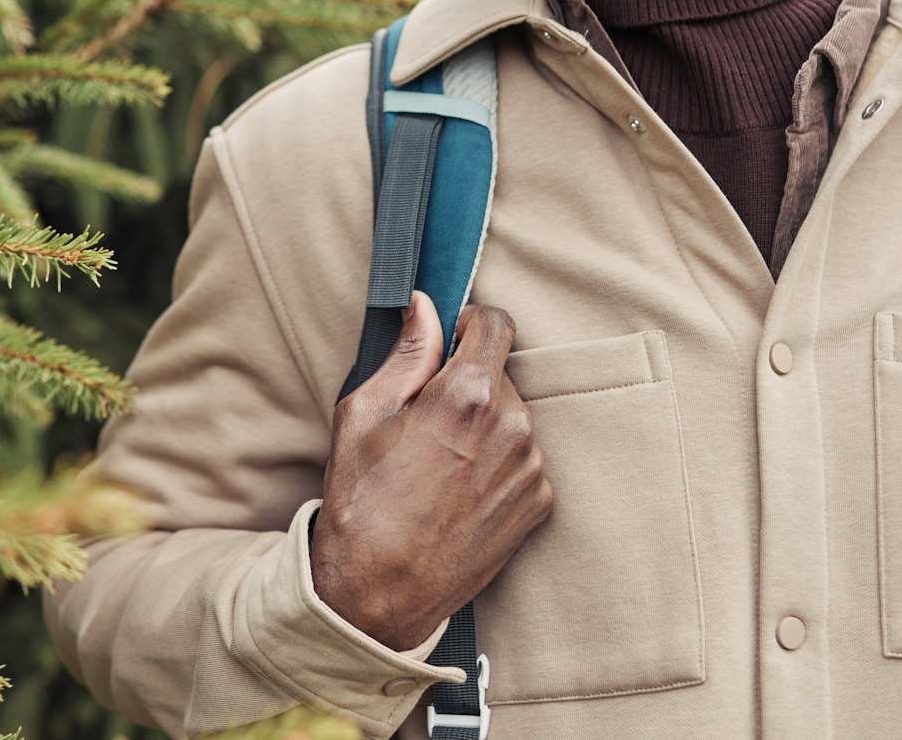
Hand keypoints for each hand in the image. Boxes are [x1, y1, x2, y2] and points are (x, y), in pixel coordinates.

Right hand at [310, 294, 552, 648]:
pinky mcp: (539, 504)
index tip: (449, 340)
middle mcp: (513, 427)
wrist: (379, 594)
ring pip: (512, 417)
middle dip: (467, 382)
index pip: (496, 323)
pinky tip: (458, 490)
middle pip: (500, 373)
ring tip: (438, 464)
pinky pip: (522, 459)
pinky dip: (496, 463)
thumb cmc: (362, 502)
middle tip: (424, 420)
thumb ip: (406, 353)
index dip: (468, 322)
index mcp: (469, 395)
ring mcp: (531, 469)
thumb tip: (426, 307)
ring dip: (483, 425)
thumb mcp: (363, 414)